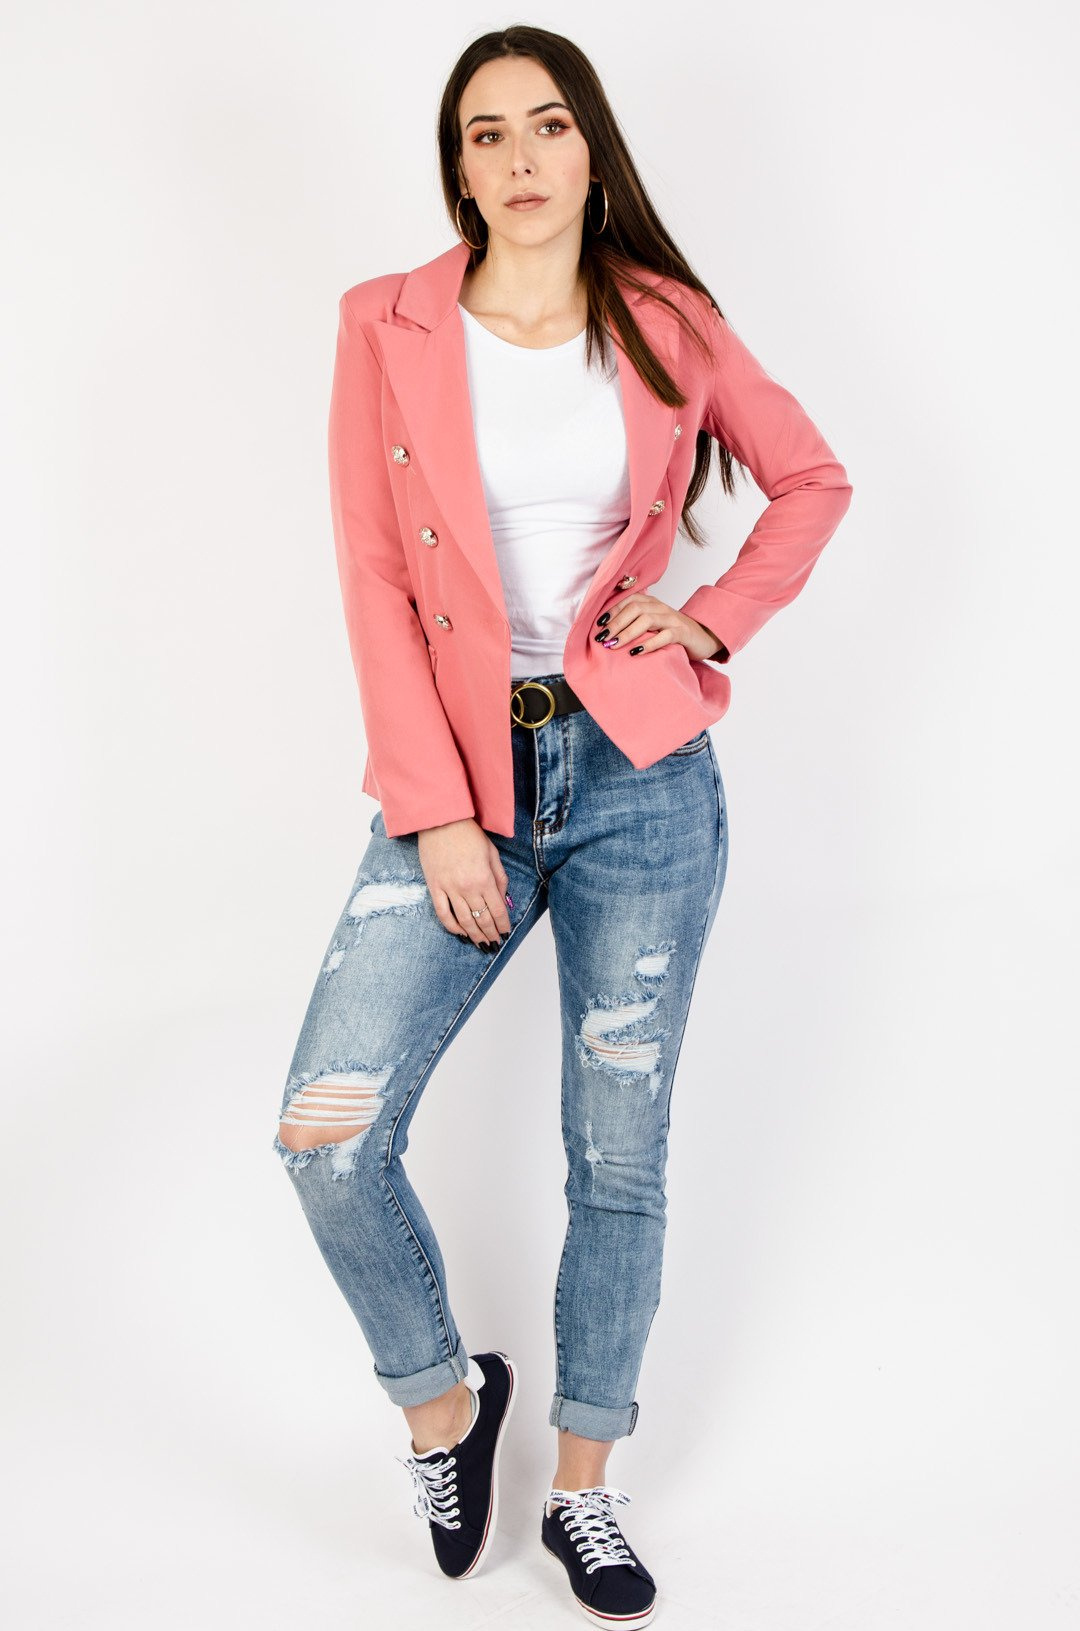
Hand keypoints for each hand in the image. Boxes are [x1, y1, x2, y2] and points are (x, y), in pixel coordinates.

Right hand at [417, 818, 512, 948]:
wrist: (441, 822)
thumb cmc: (469, 835)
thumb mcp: (492, 854)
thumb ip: (499, 878)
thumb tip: (504, 899)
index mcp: (484, 879)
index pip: (497, 910)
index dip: (502, 924)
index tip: (505, 932)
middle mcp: (467, 888)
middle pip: (482, 919)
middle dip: (490, 934)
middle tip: (494, 943)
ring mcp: (449, 889)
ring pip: (464, 920)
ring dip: (474, 935)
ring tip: (481, 944)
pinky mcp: (434, 887)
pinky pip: (443, 913)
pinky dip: (452, 927)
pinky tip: (460, 933)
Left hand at [594, 593, 727, 661]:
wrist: (704, 637)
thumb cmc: (674, 633)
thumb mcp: (654, 625)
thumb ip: (636, 623)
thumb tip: (609, 632)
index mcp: (653, 603)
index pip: (629, 601)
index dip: (612, 611)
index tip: (599, 625)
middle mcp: (661, 608)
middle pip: (635, 609)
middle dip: (616, 623)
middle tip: (603, 638)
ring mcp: (672, 619)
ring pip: (647, 620)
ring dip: (628, 632)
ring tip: (614, 645)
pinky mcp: (682, 633)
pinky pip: (664, 636)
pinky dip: (649, 644)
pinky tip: (636, 652)